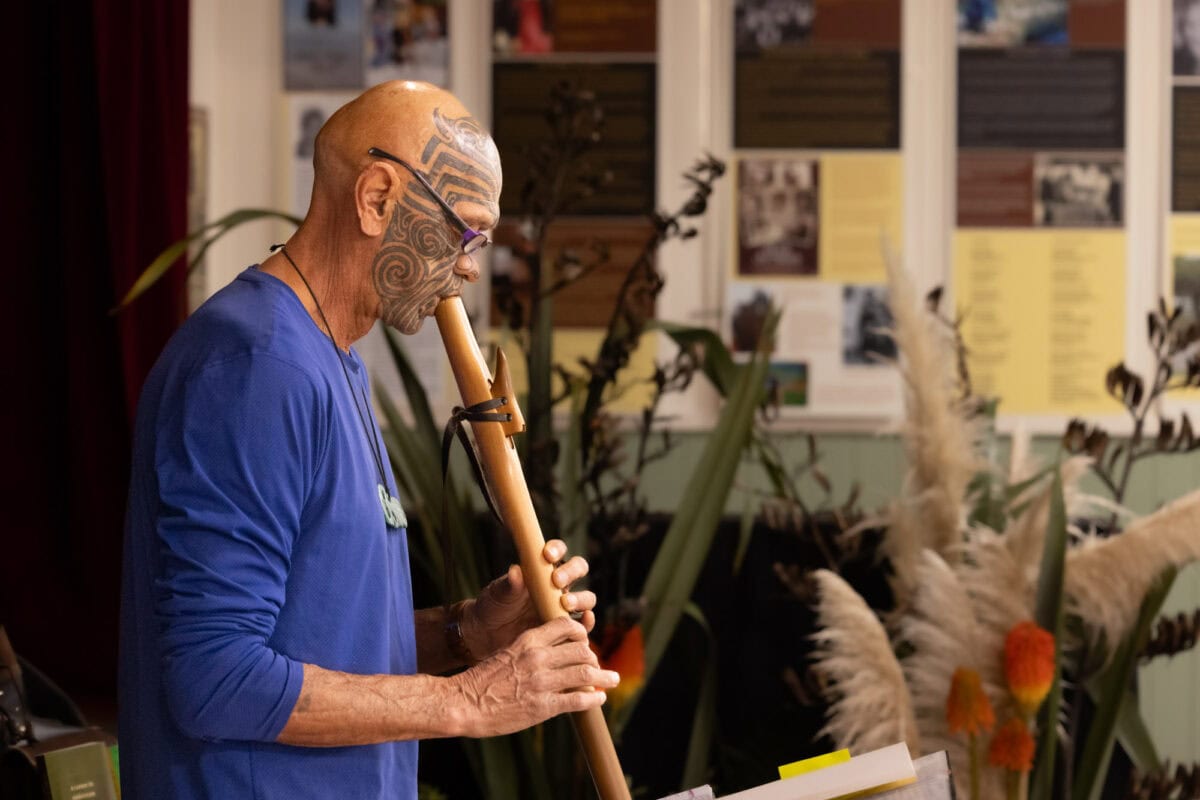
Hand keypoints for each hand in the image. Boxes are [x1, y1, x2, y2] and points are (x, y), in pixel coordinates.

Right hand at [449, 616, 618, 737]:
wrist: (463, 703)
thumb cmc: (483, 679)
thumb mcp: (507, 652)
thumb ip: (530, 648)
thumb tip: (552, 650)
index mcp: (529, 640)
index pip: (567, 626)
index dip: (582, 633)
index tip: (585, 642)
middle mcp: (538, 657)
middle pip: (581, 650)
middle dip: (594, 658)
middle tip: (598, 666)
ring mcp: (542, 682)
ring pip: (586, 673)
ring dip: (604, 677)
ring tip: (612, 680)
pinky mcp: (543, 706)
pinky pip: (578, 699)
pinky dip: (593, 698)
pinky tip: (599, 698)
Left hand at [463, 539, 595, 658]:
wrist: (489, 636)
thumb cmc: (494, 607)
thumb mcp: (497, 594)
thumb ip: (508, 584)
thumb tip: (515, 570)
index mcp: (541, 569)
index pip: (557, 552)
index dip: (557, 549)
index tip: (547, 555)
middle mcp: (557, 585)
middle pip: (578, 570)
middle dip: (571, 572)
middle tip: (557, 581)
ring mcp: (563, 606)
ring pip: (586, 597)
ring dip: (581, 598)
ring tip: (565, 604)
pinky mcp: (566, 628)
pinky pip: (584, 624)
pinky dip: (588, 622)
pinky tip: (585, 620)